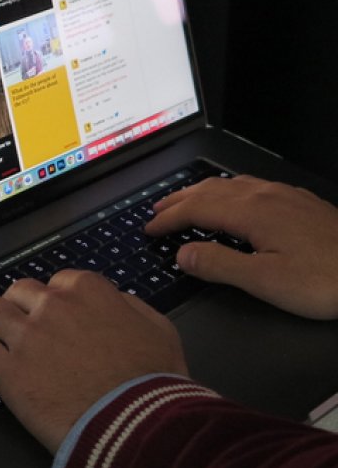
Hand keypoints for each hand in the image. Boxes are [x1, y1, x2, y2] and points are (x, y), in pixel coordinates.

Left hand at [0, 270, 187, 453]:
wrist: (138, 427)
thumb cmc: (154, 382)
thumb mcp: (158, 328)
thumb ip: (128, 305)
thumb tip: (111, 300)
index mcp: (87, 290)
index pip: (57, 282)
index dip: (56, 301)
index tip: (58, 318)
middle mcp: (52, 306)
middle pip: (19, 291)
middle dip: (22, 307)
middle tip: (26, 329)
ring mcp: (26, 336)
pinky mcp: (8, 372)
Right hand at [145, 175, 337, 319]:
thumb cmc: (326, 280)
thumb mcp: (265, 282)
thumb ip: (219, 265)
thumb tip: (182, 254)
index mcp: (252, 213)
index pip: (197, 209)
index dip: (169, 218)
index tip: (149, 228)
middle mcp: (264, 196)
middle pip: (209, 190)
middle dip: (178, 200)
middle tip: (156, 210)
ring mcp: (283, 195)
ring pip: (230, 185)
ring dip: (200, 192)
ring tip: (184, 201)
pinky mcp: (299, 201)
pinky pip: (250, 186)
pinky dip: (226, 190)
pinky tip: (232, 198)